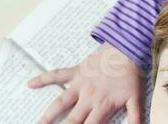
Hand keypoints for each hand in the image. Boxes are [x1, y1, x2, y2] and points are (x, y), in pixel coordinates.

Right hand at [28, 43, 143, 123]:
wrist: (124, 51)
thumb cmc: (130, 76)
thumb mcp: (136, 100)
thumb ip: (135, 118)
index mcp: (102, 106)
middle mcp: (87, 97)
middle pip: (72, 120)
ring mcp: (79, 84)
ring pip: (60, 102)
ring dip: (48, 114)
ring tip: (38, 123)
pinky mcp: (74, 72)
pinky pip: (56, 75)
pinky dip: (43, 79)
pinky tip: (30, 84)